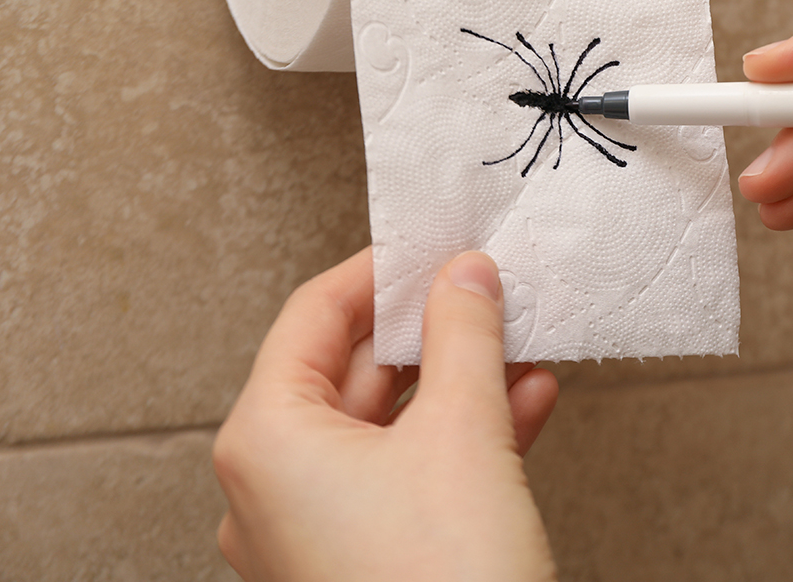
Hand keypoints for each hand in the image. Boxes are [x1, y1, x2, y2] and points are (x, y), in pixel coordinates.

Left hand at [213, 248, 558, 581]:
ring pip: (390, 426)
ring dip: (461, 382)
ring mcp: (314, 532)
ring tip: (522, 342)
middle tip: (489, 287)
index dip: (381, 270)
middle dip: (435, 328)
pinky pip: (408, 476)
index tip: (434, 243)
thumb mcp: (464, 432)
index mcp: (267, 441)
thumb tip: (466, 274)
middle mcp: (274, 486)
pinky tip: (526, 403)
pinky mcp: (362, 561)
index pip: (315, 315)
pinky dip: (463, 438)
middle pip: (355, 370)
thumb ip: (465, 335)